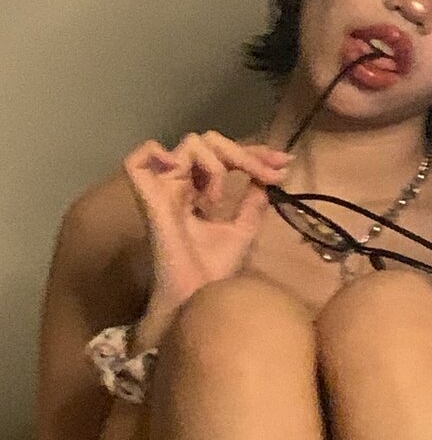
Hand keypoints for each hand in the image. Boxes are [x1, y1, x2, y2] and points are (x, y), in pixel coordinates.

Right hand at [124, 131, 292, 310]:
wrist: (200, 297)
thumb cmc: (215, 271)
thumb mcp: (243, 228)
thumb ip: (253, 200)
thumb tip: (268, 174)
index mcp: (198, 192)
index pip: (224, 155)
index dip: (254, 152)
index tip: (284, 161)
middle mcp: (179, 186)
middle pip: (209, 142)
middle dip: (245, 153)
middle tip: (269, 174)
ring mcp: (162, 190)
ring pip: (190, 145)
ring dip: (216, 166)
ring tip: (218, 201)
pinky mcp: (148, 199)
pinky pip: (138, 161)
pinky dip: (157, 153)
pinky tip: (182, 170)